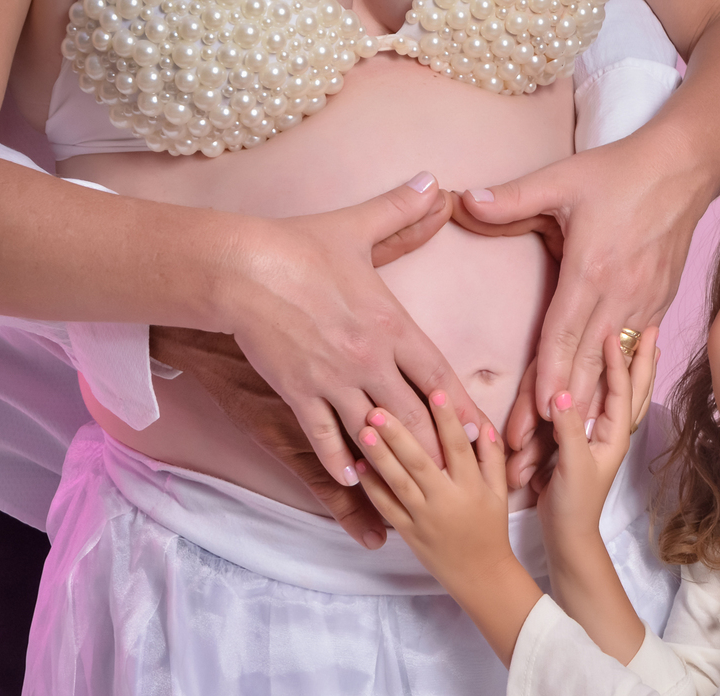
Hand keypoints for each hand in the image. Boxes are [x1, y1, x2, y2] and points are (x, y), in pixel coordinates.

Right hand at [213, 174, 483, 494]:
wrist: (239, 265)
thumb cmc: (298, 246)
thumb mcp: (356, 227)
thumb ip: (401, 214)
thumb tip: (435, 185)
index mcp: (391, 324)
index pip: (438, 375)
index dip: (462, 408)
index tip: (480, 434)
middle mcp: (369, 358)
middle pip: (416, 415)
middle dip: (438, 447)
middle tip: (457, 475)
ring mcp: (333, 379)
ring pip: (375, 432)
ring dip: (396, 460)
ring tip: (414, 486)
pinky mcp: (298, 391)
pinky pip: (324, 435)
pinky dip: (339, 458)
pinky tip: (352, 479)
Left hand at [355, 392, 509, 596]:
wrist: (480, 576)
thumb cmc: (491, 530)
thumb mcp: (499, 493)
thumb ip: (492, 458)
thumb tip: (483, 426)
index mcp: (471, 487)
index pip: (457, 447)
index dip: (447, 419)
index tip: (435, 391)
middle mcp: (446, 500)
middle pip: (420, 461)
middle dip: (399, 433)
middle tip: (379, 408)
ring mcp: (424, 517)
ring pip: (398, 482)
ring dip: (379, 455)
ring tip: (363, 429)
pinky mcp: (408, 532)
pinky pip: (386, 507)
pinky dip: (372, 487)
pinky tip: (359, 465)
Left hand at [457, 137, 708, 453]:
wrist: (685, 167)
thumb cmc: (619, 173)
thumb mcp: (561, 178)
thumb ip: (510, 198)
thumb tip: (463, 203)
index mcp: (590, 272)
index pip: (562, 338)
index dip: (548, 381)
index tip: (535, 419)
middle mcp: (619, 297)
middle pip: (585, 369)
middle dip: (559, 417)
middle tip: (532, 457)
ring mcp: (643, 305)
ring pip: (611, 372)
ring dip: (588, 414)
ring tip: (565, 454)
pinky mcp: (658, 306)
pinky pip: (633, 357)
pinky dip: (616, 391)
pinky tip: (603, 421)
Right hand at [536, 327, 659, 545]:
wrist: (568, 534)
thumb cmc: (573, 504)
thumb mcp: (571, 465)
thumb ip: (568, 429)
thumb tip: (562, 393)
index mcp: (614, 436)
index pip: (619, 390)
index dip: (616, 360)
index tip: (612, 332)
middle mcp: (612, 433)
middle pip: (633, 389)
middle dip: (642, 359)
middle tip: (652, 327)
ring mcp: (601, 437)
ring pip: (623, 396)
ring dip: (632, 369)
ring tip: (643, 346)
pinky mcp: (585, 442)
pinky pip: (602, 407)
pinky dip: (610, 387)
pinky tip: (609, 380)